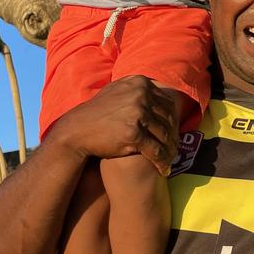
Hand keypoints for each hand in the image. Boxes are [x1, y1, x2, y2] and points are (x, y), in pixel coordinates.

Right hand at [50, 75, 179, 175]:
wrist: (77, 130)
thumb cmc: (97, 113)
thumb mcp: (117, 91)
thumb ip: (136, 89)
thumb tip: (156, 87)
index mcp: (140, 83)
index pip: (167, 104)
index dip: (173, 120)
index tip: (174, 133)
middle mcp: (141, 95)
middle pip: (168, 119)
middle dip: (174, 137)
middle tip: (176, 150)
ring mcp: (138, 113)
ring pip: (164, 136)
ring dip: (170, 151)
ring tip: (171, 161)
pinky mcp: (134, 133)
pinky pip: (156, 150)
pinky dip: (162, 162)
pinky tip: (164, 170)